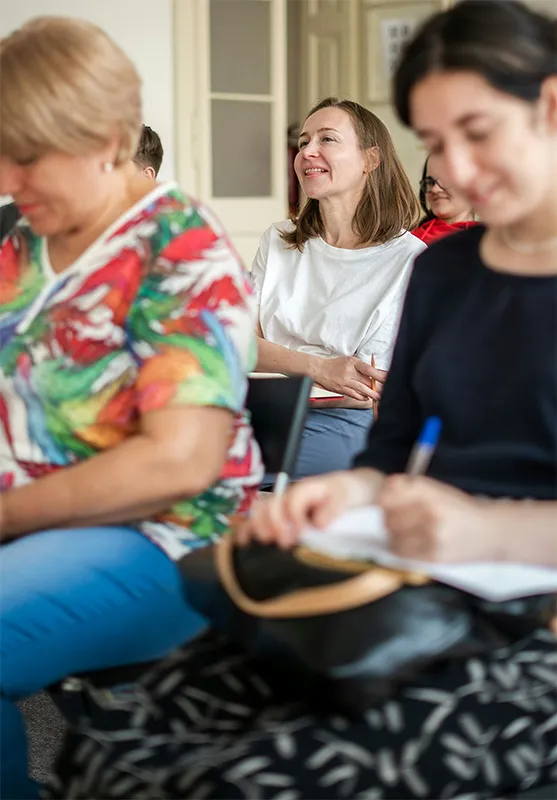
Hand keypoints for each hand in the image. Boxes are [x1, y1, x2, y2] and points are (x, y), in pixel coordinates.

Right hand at [235, 469, 376, 548]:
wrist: (352, 489)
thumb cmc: (347, 492)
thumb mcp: (345, 496)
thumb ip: (333, 506)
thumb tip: (318, 524)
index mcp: (306, 489)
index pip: (293, 501)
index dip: (294, 518)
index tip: (301, 534)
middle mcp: (289, 495)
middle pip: (271, 505)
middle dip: (274, 524)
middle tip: (285, 543)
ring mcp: (282, 505)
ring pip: (261, 511)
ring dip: (259, 527)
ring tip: (266, 543)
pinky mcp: (279, 517)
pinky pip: (258, 521)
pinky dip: (248, 530)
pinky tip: (243, 544)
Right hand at [313, 356, 385, 401]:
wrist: (320, 369)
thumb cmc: (336, 365)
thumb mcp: (350, 361)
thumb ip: (363, 367)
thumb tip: (378, 374)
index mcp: (353, 362)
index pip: (369, 369)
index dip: (379, 375)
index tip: (387, 378)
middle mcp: (349, 372)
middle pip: (367, 381)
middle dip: (378, 387)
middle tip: (387, 390)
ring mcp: (345, 381)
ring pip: (362, 390)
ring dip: (372, 394)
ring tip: (380, 397)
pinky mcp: (341, 389)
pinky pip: (354, 395)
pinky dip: (362, 397)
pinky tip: (367, 398)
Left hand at [376, 475, 502, 562]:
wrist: (492, 532)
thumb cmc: (461, 509)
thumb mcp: (438, 490)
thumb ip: (410, 488)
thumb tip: (381, 493)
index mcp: (429, 490)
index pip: (389, 492)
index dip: (383, 499)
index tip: (385, 503)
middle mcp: (429, 510)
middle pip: (387, 516)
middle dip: (388, 518)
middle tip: (398, 520)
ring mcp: (431, 535)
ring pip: (392, 536)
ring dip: (394, 535)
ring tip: (407, 533)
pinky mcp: (433, 556)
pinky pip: (402, 553)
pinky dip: (401, 548)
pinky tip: (411, 544)